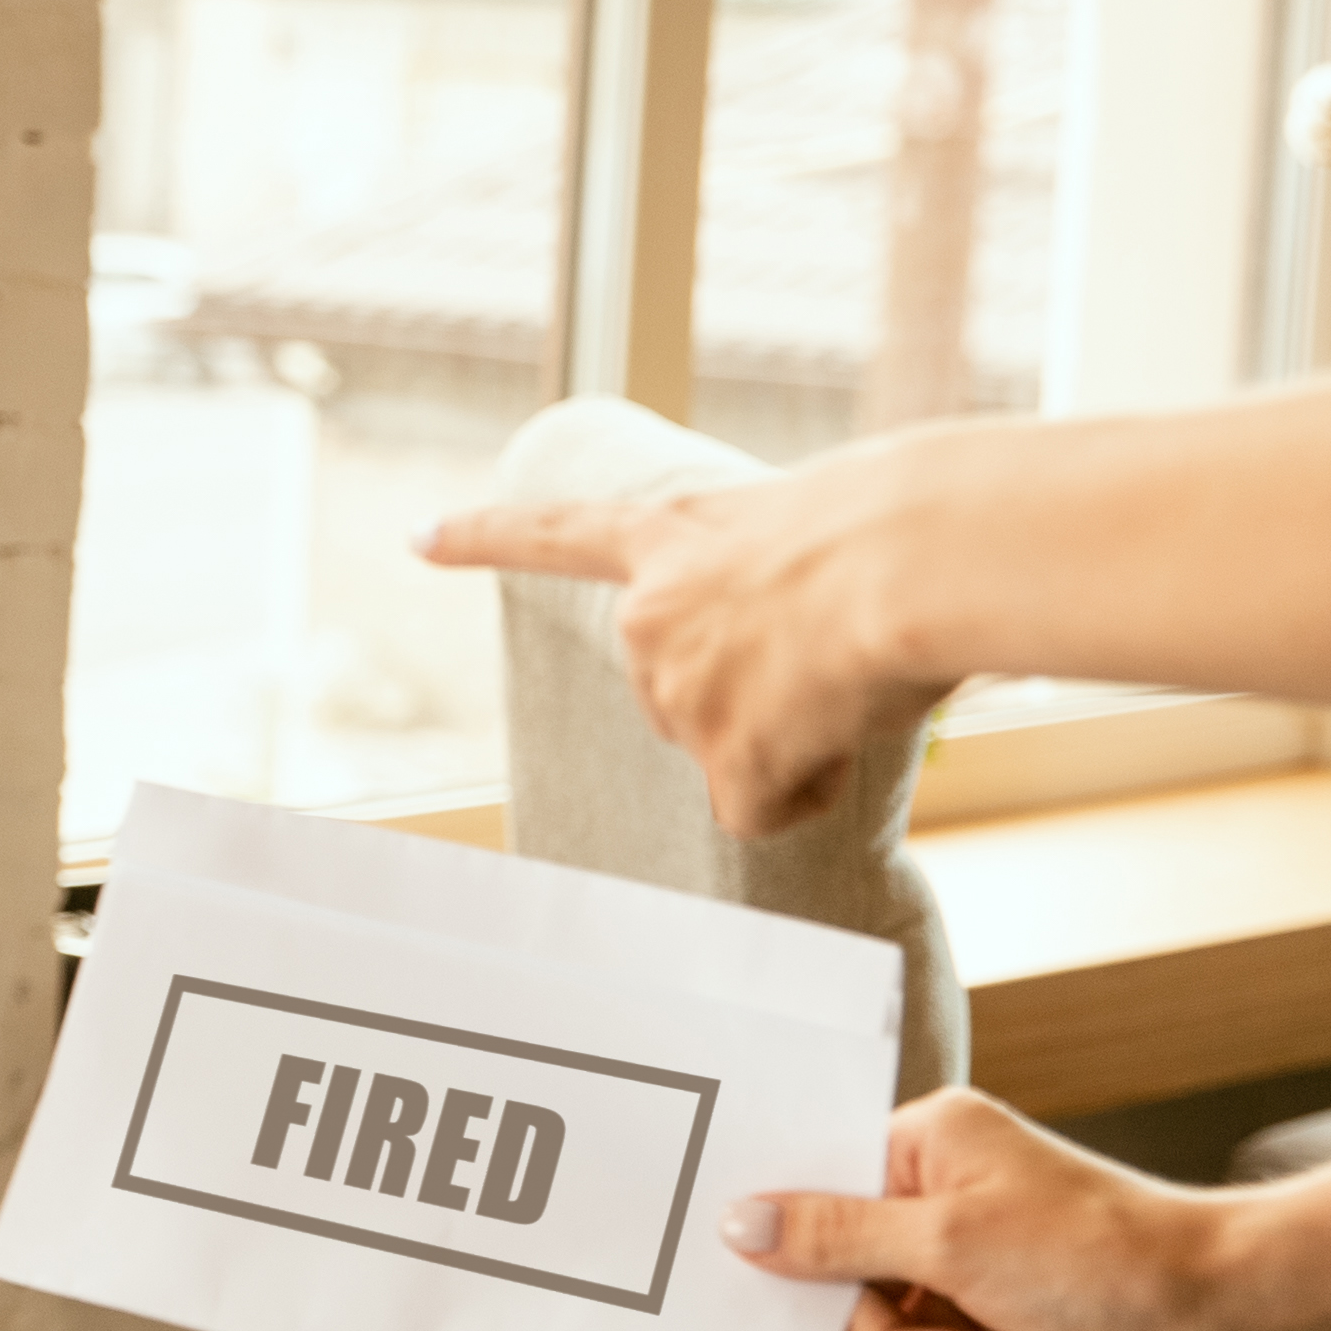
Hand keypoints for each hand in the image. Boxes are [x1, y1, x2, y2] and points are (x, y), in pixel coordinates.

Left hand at [418, 456, 949, 835]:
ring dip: (796, 734)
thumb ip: (778, 583)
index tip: (418, 536)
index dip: (485, 538)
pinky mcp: (720, 756)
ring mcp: (675, 691)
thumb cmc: (907, 521)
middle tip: (834, 653)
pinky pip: (761, 809)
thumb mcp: (821, 522)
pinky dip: (804, 792)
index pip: (554, 534)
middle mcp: (649, 616)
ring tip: (854, 675)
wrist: (911, 559)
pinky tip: (842, 738)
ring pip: (738, 750)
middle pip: (683, 694)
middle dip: (750, 694)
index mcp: (673, 532)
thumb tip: (820, 652)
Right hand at [716, 1087, 1271, 1330]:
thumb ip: (834, 1237)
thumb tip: (738, 1222)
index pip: (819, 1199)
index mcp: (927, 1148)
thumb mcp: (949, 1244)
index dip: (810, 1260)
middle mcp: (948, 1202)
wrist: (1228, 1322)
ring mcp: (981, 1272)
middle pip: (856, 1299)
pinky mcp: (1012, 1330)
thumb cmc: (1103, 1258)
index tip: (812, 1299)